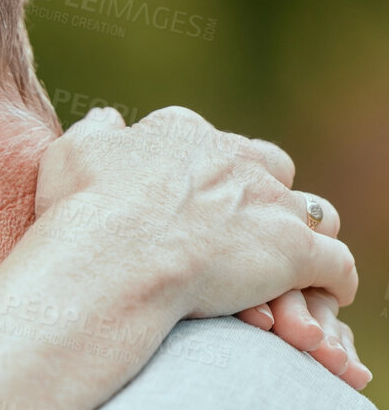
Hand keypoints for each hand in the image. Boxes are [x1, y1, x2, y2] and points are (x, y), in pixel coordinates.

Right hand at [34, 106, 362, 384]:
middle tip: (240, 231)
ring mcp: (269, 203)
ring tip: (287, 263)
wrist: (113, 259)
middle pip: (270, 168)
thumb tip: (108, 118)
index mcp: (182, 133)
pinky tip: (327, 291)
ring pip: (311, 212)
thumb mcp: (72, 153)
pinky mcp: (294, 251)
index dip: (204, 173)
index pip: (210, 144)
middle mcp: (234, 158)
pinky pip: (336, 264)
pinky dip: (335, 279)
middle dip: (262, 194)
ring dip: (303, 233)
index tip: (188, 201)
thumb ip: (96, 131)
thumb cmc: (83, 209)